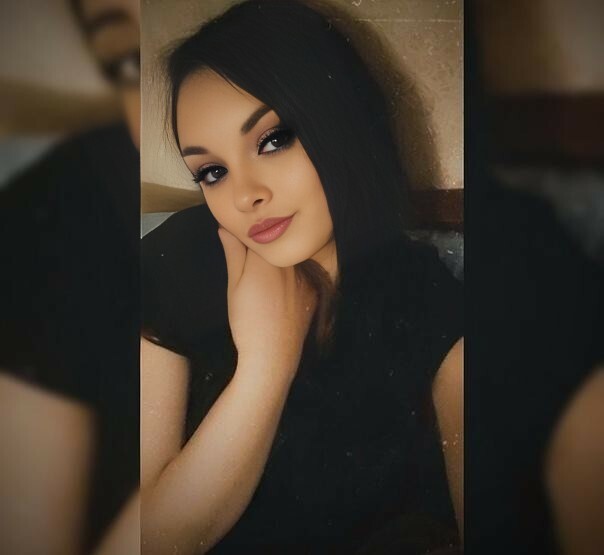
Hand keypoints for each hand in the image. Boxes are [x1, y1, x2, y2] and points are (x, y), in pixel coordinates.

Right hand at [217, 227, 316, 376]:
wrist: (273, 355)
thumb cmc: (248, 321)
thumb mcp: (234, 286)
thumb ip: (233, 253)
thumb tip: (226, 228)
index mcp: (268, 258)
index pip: (258, 236)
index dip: (247, 239)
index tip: (239, 246)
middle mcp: (291, 262)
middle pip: (276, 247)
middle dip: (264, 251)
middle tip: (252, 272)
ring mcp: (307, 276)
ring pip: (290, 260)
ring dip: (279, 264)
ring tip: (266, 288)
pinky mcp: (315, 290)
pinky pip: (302, 275)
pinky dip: (292, 279)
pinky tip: (280, 296)